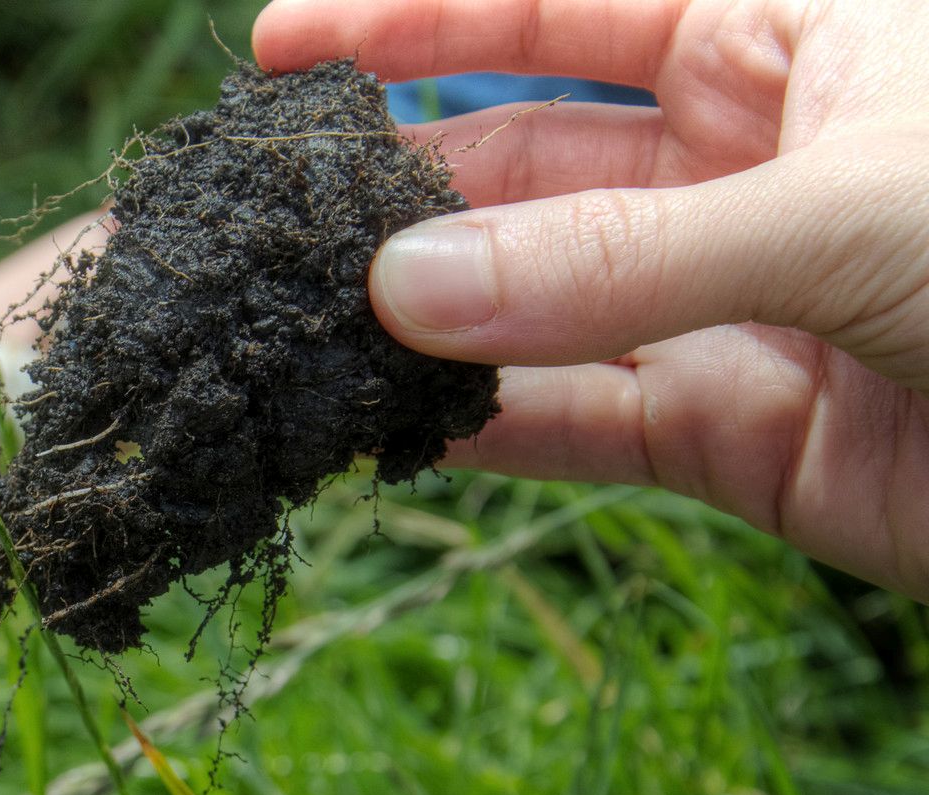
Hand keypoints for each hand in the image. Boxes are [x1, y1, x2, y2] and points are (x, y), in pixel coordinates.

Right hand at [255, 0, 928, 602]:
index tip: (279, 49)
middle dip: (401, 192)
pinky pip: (582, 424)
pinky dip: (491, 431)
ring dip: (427, 323)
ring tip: (298, 341)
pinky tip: (394, 433)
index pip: (563, 1)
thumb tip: (398, 292)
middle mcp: (746, 159)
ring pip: (537, 302)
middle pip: (528, 163)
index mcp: (793, 33)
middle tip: (266, 232)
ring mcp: (734, 300)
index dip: (418, 16)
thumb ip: (615, 263)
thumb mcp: (847, 213)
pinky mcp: (738, 433)